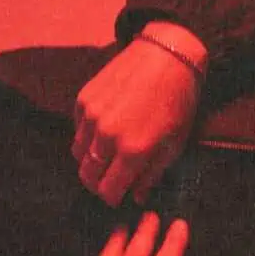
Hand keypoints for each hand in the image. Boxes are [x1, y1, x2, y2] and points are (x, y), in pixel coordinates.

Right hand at [72, 22, 204, 205]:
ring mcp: (91, 116)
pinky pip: (77, 130)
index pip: (107, 190)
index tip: (118, 196)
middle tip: (111, 181)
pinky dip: (87, 137)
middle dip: (98, 183)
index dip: (112, 198)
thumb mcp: (175, 144)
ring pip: (78, 154)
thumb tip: (137, 197)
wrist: (166, 57)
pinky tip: (106, 131)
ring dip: (91, 160)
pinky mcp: (83, 99)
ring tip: (110, 155)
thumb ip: (152, 174)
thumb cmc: (177, 103)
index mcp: (133, 151)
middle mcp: (106, 135)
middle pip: (87, 175)